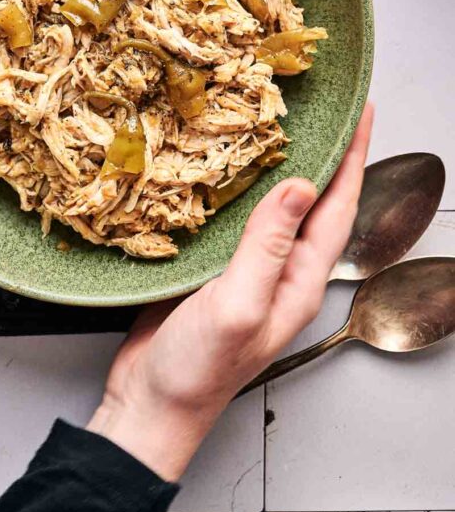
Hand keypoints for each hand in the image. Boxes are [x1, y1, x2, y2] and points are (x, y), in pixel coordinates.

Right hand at [88, 104, 373, 480]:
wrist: (150, 403)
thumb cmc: (198, 369)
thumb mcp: (238, 305)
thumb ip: (268, 247)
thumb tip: (300, 186)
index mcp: (298, 281)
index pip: (338, 208)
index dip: (353, 159)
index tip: (361, 113)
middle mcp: (280, 272)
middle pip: (312, 203)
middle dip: (325, 155)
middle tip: (324, 108)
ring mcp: (246, 270)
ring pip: (273, 207)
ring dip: (280, 165)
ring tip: (280, 124)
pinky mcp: (212, 267)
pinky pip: (234, 217)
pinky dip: (236, 186)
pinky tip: (225, 167)